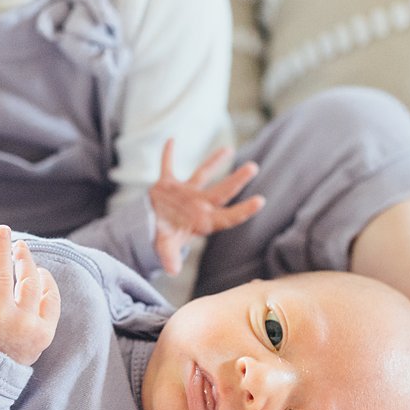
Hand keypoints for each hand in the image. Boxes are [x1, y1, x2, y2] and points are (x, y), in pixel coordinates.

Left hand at [0, 226, 60, 366]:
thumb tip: (41, 273)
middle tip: (19, 244)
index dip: (44, 279)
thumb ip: (45, 311)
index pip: (50, 295)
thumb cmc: (11, 352)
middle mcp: (23, 322)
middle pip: (29, 281)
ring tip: (3, 232)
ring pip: (5, 276)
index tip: (37, 271)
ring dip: (4, 249)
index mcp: (43, 331)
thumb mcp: (38, 340)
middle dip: (25, 259)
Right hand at [150, 139, 265, 274]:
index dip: (243, 211)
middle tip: (253, 167)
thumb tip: (171, 270)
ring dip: (213, 161)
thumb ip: (169, 255)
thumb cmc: (163, 237)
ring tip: (228, 149)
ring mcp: (185, 193)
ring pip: (202, 174)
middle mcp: (198, 205)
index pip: (227, 216)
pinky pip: (168, 166)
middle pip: (222, 192)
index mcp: (202, 221)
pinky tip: (171, 140)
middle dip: (237, 180)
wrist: (149, 227)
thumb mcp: (165, 247)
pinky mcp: (169, 184)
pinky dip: (168, 154)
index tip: (261, 201)